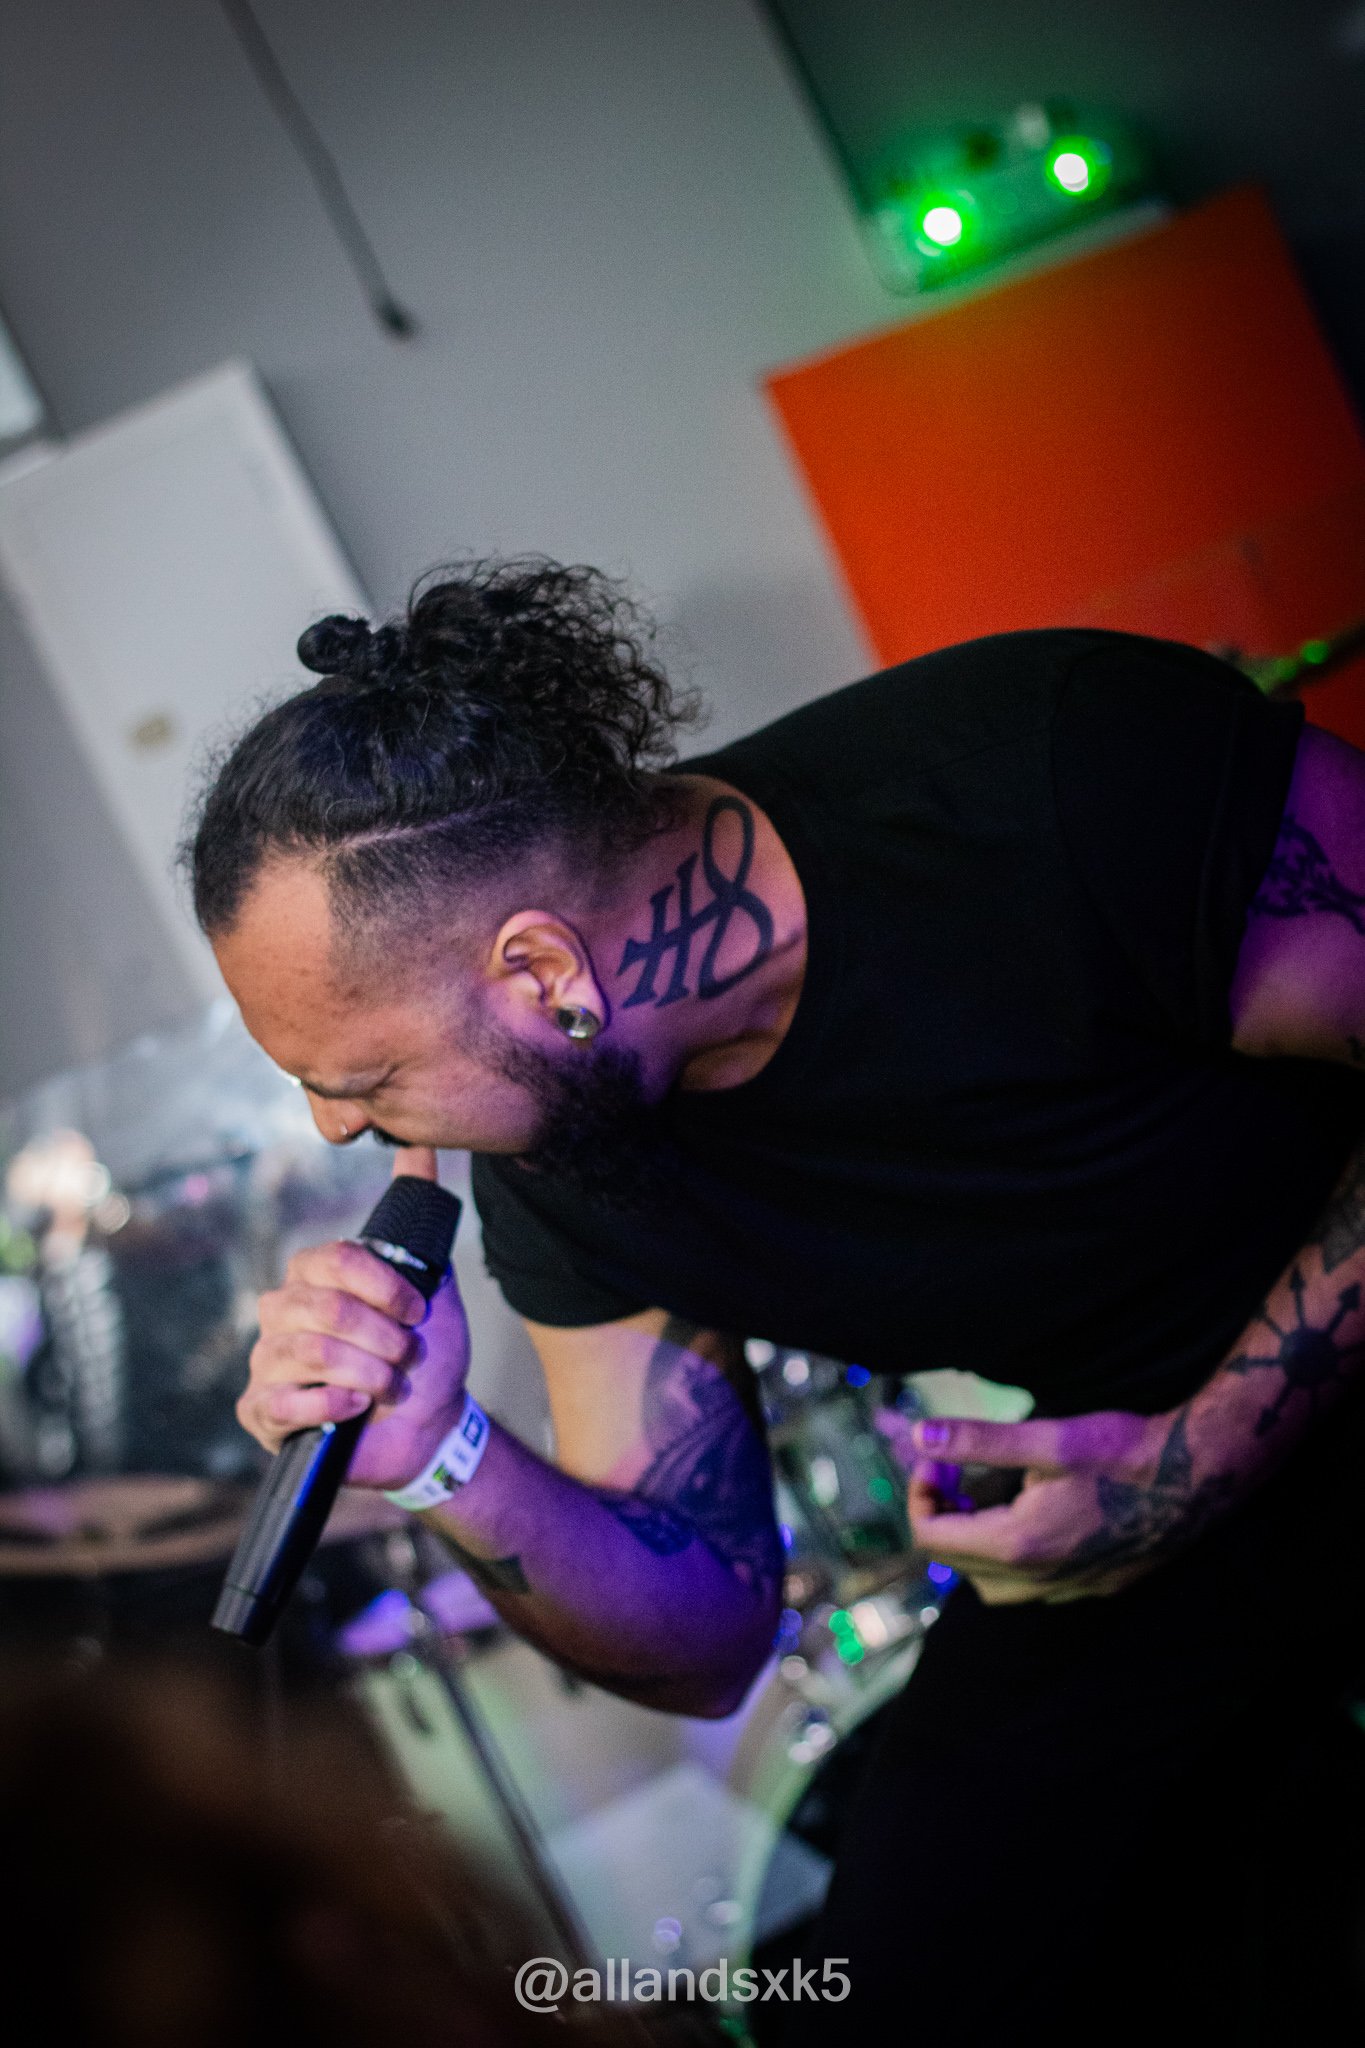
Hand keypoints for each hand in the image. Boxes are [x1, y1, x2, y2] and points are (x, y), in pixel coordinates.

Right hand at [238, 1147, 470, 1489]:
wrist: (428, 1427)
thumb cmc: (423, 1354)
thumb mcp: (430, 1279)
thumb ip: (418, 1211)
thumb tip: (418, 1142)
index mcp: (314, 1275)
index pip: (335, 1261)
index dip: (384, 1288)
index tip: (419, 1311)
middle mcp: (282, 1310)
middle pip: (325, 1309)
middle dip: (383, 1338)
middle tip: (409, 1357)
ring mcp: (266, 1361)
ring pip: (310, 1353)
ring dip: (369, 1374)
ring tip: (392, 1387)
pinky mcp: (260, 1411)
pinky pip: (281, 1401)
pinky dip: (332, 1406)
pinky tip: (356, 1410)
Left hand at [877, 1405, 1190, 1605]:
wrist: (1198, 1479)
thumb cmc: (1123, 1453)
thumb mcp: (1047, 1439)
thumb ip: (978, 1441)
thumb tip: (920, 1437)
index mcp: (1019, 1546)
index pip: (932, 1538)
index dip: (920, 1494)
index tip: (936, 1458)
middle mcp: (1039, 1581)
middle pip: (954, 1564)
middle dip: (941, 1516)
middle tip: (952, 1472)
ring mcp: (1068, 1590)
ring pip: (990, 1585)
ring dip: (971, 1545)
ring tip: (983, 1497)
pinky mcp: (1094, 1587)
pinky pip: (1029, 1589)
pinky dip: (1008, 1559)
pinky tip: (1028, 1517)